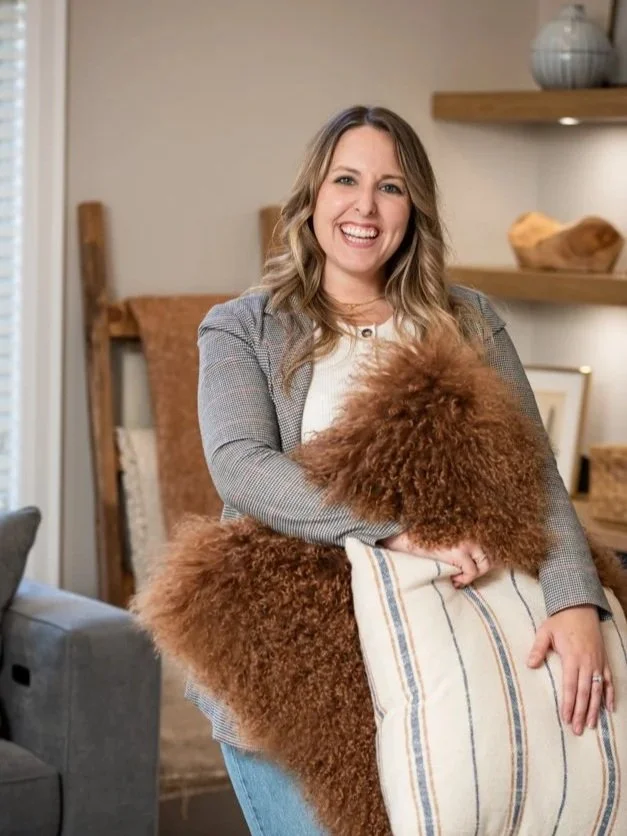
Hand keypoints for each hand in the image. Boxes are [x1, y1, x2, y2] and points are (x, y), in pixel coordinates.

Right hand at [380, 532, 490, 586]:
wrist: (403, 537)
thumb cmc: (420, 539)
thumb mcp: (444, 537)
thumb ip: (459, 543)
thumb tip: (472, 560)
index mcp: (468, 526)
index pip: (487, 545)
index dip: (481, 560)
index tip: (469, 569)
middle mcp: (470, 532)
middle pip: (490, 555)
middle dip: (480, 570)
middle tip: (464, 576)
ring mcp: (466, 542)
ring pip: (485, 565)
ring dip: (472, 575)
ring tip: (457, 578)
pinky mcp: (459, 552)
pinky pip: (472, 572)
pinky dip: (464, 580)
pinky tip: (451, 579)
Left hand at [527, 605, 613, 734]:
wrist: (580, 609)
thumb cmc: (560, 621)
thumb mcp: (545, 631)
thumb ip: (538, 648)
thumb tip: (529, 664)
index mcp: (572, 657)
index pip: (570, 685)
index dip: (568, 703)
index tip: (565, 717)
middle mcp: (587, 663)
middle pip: (584, 692)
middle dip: (580, 712)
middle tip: (577, 729)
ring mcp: (597, 663)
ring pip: (597, 690)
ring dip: (594, 708)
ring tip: (590, 725)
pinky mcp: (604, 661)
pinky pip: (609, 681)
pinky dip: (610, 695)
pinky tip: (609, 709)